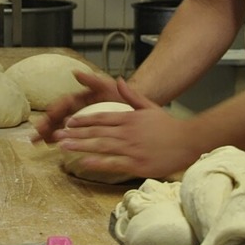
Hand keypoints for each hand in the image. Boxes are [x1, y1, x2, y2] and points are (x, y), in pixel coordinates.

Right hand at [33, 70, 130, 143]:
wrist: (133, 104)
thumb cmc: (119, 94)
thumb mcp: (107, 85)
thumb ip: (92, 80)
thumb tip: (75, 72)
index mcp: (82, 97)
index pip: (65, 103)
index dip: (56, 109)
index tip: (49, 116)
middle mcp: (78, 107)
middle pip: (59, 115)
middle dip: (47, 124)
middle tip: (35, 132)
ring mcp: (79, 117)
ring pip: (60, 124)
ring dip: (48, 131)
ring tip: (38, 141)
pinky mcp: (83, 127)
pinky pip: (68, 133)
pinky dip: (58, 137)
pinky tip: (49, 144)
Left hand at [52, 79, 201, 179]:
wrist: (188, 140)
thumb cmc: (168, 125)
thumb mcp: (149, 106)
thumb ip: (131, 95)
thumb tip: (118, 81)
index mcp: (129, 118)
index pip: (100, 117)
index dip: (82, 120)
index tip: (68, 122)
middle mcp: (127, 132)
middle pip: (96, 131)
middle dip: (74, 133)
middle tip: (57, 135)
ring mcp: (131, 148)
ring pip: (100, 146)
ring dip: (80, 146)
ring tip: (63, 147)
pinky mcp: (136, 164)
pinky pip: (113, 163)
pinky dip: (97, 162)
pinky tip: (83, 162)